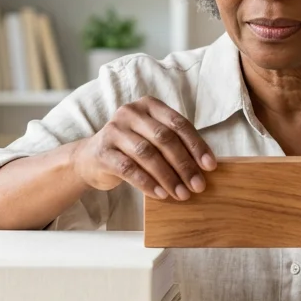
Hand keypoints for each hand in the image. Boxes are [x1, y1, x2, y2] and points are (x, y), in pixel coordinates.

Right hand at [72, 96, 216, 200]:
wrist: (90, 158)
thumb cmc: (130, 149)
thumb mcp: (151, 138)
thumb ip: (173, 144)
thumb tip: (204, 167)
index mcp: (149, 106)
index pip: (178, 123)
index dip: (196, 145)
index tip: (210, 166)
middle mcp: (130, 113)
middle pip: (164, 138)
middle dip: (184, 164)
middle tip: (198, 186)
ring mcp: (114, 130)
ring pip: (148, 154)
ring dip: (168, 177)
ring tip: (182, 194)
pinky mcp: (103, 151)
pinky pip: (129, 169)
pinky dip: (148, 183)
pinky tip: (161, 194)